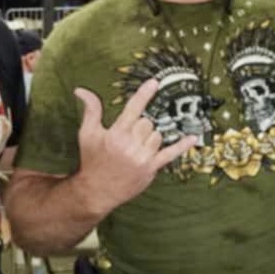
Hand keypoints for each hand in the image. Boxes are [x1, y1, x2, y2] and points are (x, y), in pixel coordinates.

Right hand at [74, 78, 196, 214]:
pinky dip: (182, 145)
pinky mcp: (151, 168)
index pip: (133, 109)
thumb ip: (90, 110)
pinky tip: (193, 137)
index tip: (154, 82)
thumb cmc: (92, 161)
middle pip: (147, 122)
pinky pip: (170, 154)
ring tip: (136, 146)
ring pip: (157, 135)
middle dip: (141, 125)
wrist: (97, 191)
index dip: (144, 95)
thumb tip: (82, 90)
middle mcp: (131, 145)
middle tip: (130, 135)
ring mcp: (143, 157)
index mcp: (116, 134)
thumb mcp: (87, 134)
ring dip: (150, 137)